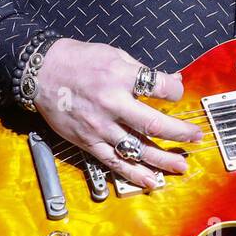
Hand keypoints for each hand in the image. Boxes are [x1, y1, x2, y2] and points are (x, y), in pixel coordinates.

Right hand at [32, 39, 204, 188]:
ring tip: (181, 166)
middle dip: (179, 133)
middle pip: (154, 124)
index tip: (179, 93)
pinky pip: (114, 162)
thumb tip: (171, 79)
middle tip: (195, 137)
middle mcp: (111, 104)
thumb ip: (142, 71)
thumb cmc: (78, 60)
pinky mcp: (88, 142)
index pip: (159, 86)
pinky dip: (134, 174)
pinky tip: (151, 181)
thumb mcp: (113, 55)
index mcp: (119, 77)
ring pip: (137, 149)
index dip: (176, 90)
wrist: (40, 73)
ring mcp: (100, 126)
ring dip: (162, 160)